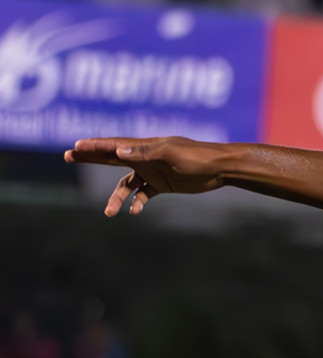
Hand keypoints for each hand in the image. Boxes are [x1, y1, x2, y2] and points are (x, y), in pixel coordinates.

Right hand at [64, 137, 227, 215]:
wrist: (220, 168)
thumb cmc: (197, 157)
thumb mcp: (170, 154)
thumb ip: (144, 153)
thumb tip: (118, 150)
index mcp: (145, 146)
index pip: (114, 145)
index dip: (94, 146)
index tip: (75, 147)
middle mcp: (145, 157)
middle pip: (112, 158)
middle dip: (91, 158)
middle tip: (68, 155)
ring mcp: (153, 171)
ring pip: (127, 184)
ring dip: (117, 197)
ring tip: (109, 212)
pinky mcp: (163, 184)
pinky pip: (143, 193)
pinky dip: (137, 202)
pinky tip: (135, 212)